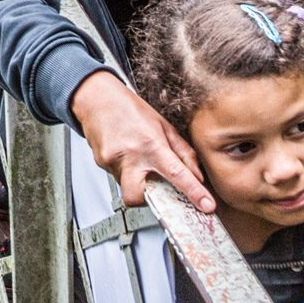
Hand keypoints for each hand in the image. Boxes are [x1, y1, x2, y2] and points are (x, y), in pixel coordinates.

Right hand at [68, 70, 213, 211]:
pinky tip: (126, 154)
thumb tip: (197, 176)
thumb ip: (183, 152)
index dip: (194, 192)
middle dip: (148, 200)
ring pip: (127, 187)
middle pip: (138, 197)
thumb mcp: (164, 126)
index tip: (206, 205)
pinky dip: (126, 172)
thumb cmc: (130, 108)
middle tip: (155, 186)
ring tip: (138, 160)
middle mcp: (130, 155)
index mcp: (151, 144)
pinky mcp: (101, 164)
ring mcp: (112, 161)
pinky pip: (117, 177)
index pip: (177, 173)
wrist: (97, 98)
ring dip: (137, 181)